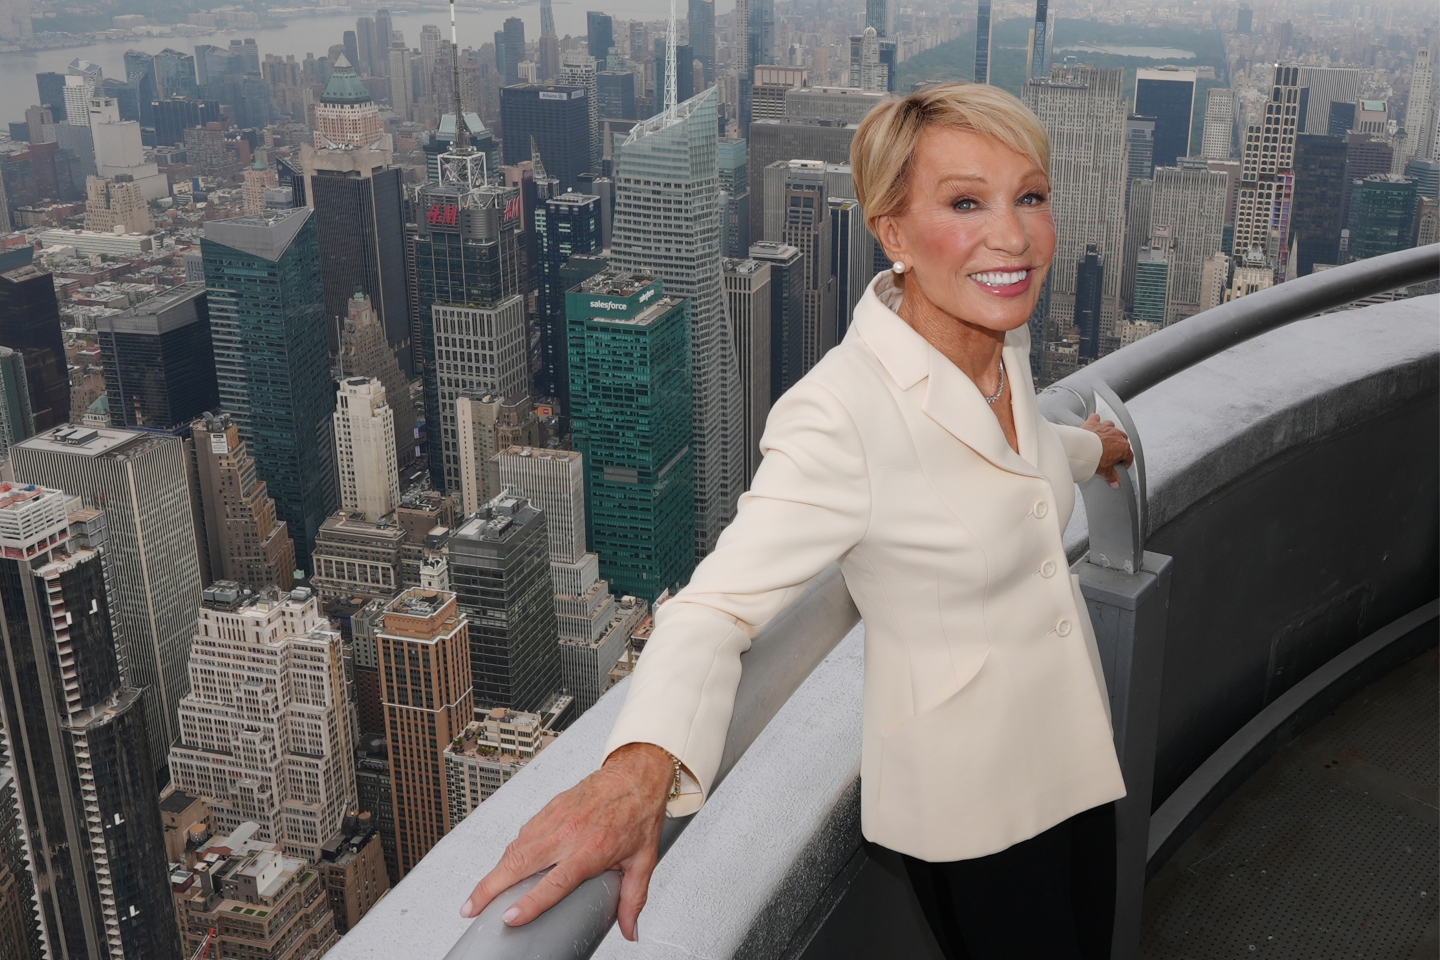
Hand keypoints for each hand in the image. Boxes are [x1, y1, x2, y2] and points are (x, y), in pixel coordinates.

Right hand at [459, 742, 673, 940]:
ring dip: (494, 871)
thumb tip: (631, 931)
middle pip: (519, 864)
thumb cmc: (638, 814)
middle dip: (490, 888)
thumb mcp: (643, 862)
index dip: (529, 903)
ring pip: (515, 847)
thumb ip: (632, 899)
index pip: (554, 883)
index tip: (509, 917)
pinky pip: (524, 832)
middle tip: (471, 908)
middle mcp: (568, 834)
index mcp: (591, 850)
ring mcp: (556, 818)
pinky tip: (504, 865)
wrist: (635, 775)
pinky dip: (509, 851)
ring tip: (479, 893)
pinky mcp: (550, 807)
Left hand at [1081, 413, 1133, 488]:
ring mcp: (1105, 428)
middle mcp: (1116, 435)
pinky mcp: (1094, 423)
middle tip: (1115, 450)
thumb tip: (1115, 483)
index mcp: (1123, 447)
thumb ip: (1112, 477)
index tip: (1123, 463)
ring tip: (1106, 436)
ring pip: (1112, 426)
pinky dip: (1095, 420)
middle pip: (1123, 438)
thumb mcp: (1105, 471)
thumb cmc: (1096, 457)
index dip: (1126, 460)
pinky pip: (1096, 418)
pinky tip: (1094, 422)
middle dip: (1120, 444)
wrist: (1083, 448)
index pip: (1129, 455)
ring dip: (1110, 430)